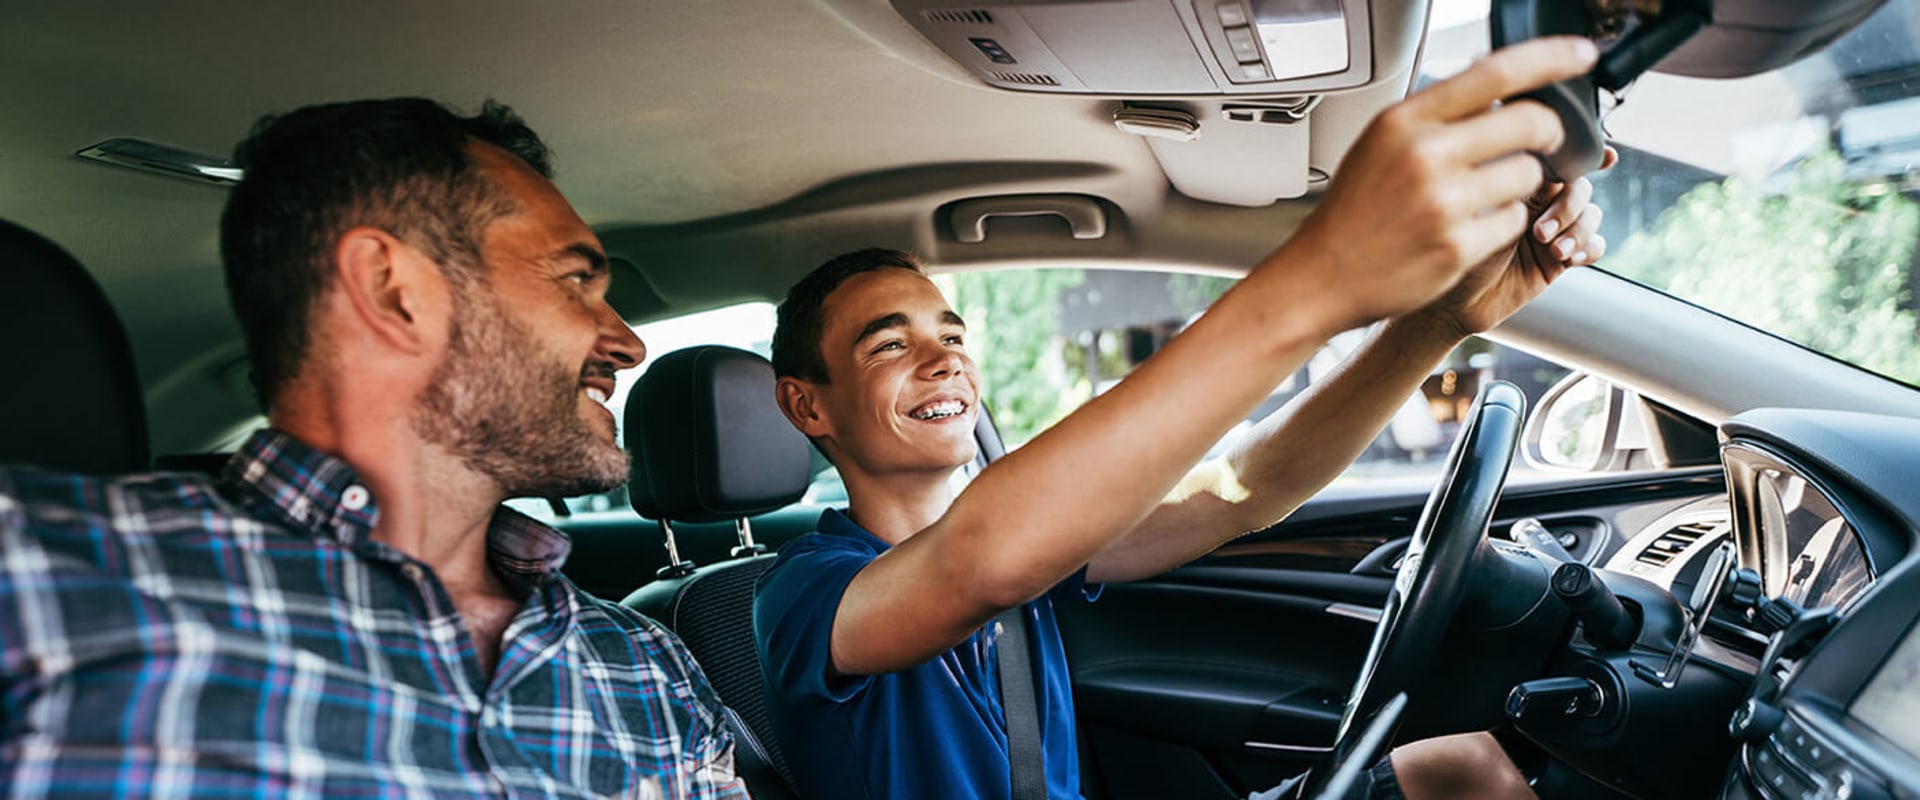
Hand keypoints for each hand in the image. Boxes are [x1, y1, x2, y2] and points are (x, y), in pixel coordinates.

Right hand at [1265, 37, 1599, 332]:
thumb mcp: (1381, 144)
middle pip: (1530, 121)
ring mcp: (1443, 203)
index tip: (1580, 57)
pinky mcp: (1458, 246)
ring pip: (1528, 175)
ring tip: (1487, 195)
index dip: (1551, 59)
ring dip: (1522, 184)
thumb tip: (1496, 87)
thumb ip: (1435, 115)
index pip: (1496, 73)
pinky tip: (1472, 228)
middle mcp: (1424, 155)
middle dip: (1551, 131)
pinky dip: (1504, 223)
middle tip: (1548, 140)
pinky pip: (1513, 220)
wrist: (1323, 276)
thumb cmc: (1354, 212)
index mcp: (1405, 120)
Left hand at [1423, 146, 1613, 337]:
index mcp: (1516, 184)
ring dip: (1579, 230)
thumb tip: (1537, 162)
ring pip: (1590, 215)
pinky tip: (1569, 259)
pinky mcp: (1559, 259)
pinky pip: (1593, 246)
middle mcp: (1537, 204)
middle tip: (1540, 233)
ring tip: (1554, 251)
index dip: (1582, 156)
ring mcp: (1551, 231)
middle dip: (1569, 206)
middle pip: (1579, 188)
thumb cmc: (1451, 252)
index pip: (1555, 162)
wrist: (1452, 302)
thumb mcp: (1477, 213)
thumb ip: (1509, 187)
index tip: (1605, 158)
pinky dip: (1589, 248)